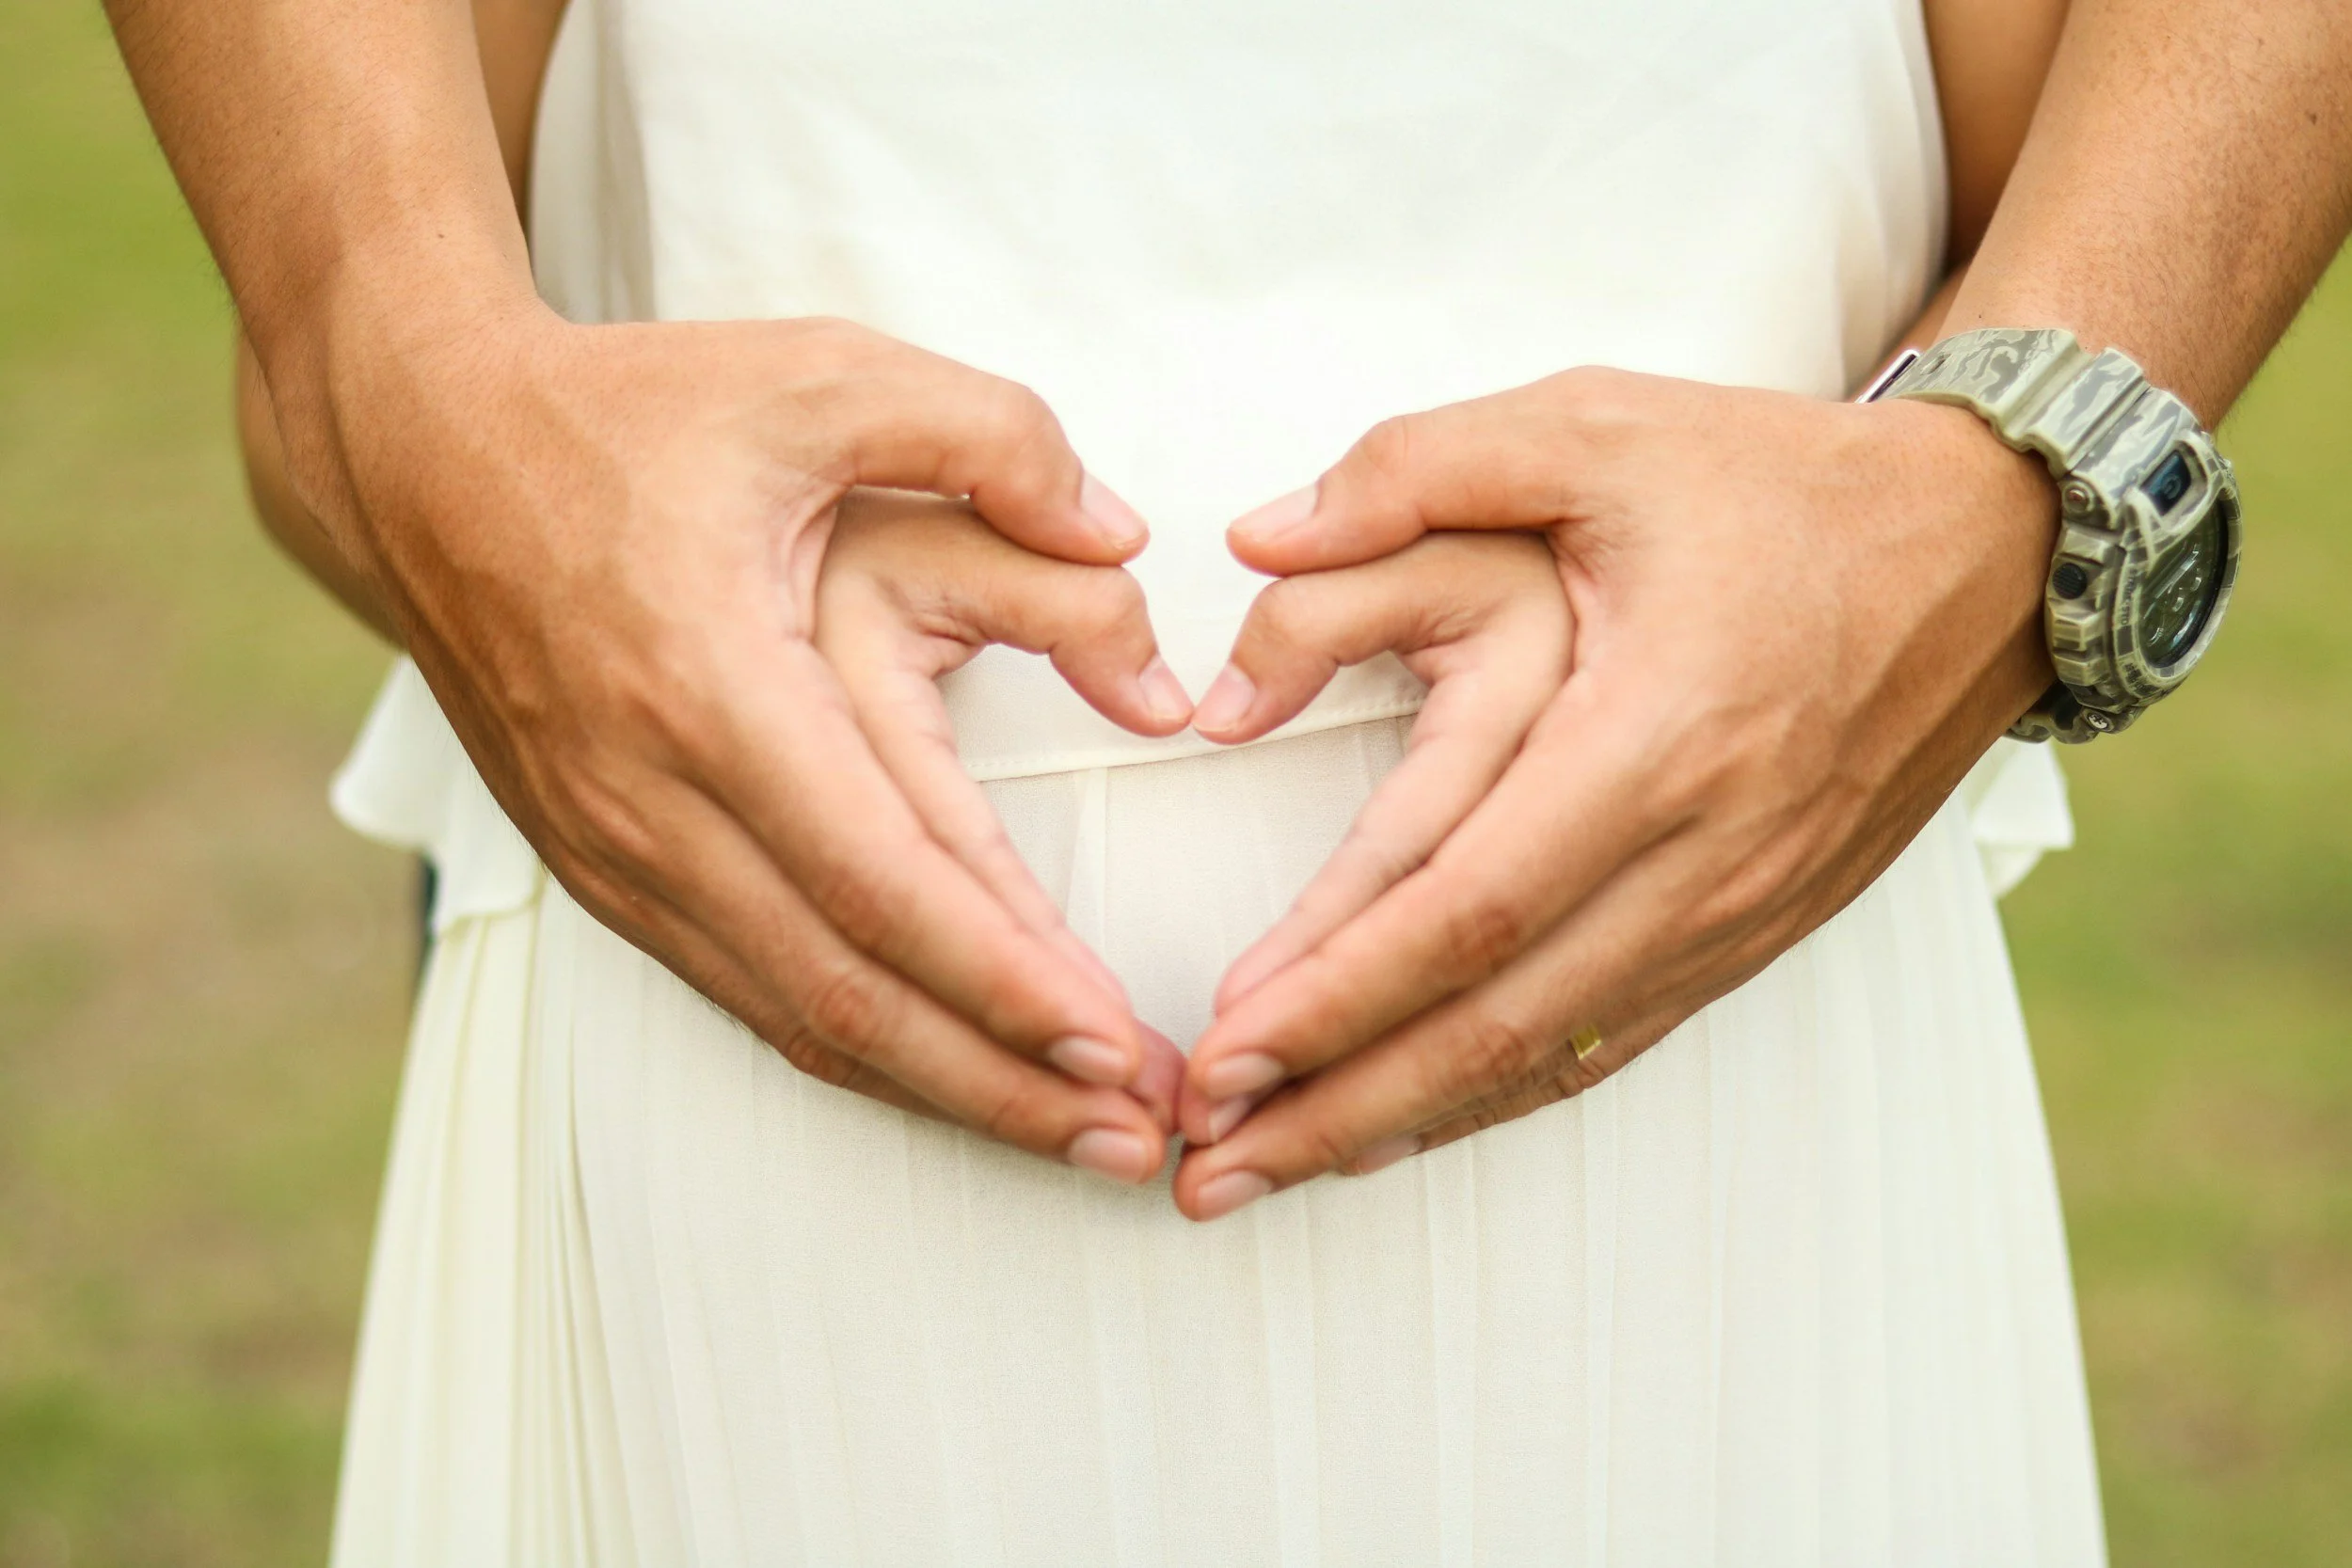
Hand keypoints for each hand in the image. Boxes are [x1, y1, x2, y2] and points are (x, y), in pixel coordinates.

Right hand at [290, 305, 1189, 1182]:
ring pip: (796, 1020)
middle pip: (849, 992)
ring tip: (1075, 1135)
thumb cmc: (635, 412)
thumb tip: (1126, 535)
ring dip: (943, 1091)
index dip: (1006, 981)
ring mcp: (616, 852)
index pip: (884, 879)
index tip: (1121, 1049)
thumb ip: (994, 435)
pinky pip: (746, 994)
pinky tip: (950, 1076)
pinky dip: (859, 1052)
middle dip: (1002, 1081)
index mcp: (714, 685)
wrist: (425, 456)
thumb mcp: (821, 372)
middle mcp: (654, 800)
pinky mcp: (604, 871)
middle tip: (1140, 1142)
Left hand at [1173, 367, 2056, 1220]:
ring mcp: (1739, 906)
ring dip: (1404, 1123)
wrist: (1986, 547)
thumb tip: (1256, 534)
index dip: (1337, 993)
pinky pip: (1611, 1040)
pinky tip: (1410, 1121)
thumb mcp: (1595, 423)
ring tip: (1274, 1170)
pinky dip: (1499, 1095)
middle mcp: (1704, 849)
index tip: (1221, 1049)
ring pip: (1550, 1055)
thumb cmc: (1779, 482)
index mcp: (1654, 732)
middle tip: (1208, 1165)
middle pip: (1496, 1020)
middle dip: (1338, 1102)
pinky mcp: (1756, 926)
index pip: (1468, 904)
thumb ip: (1414, 467)